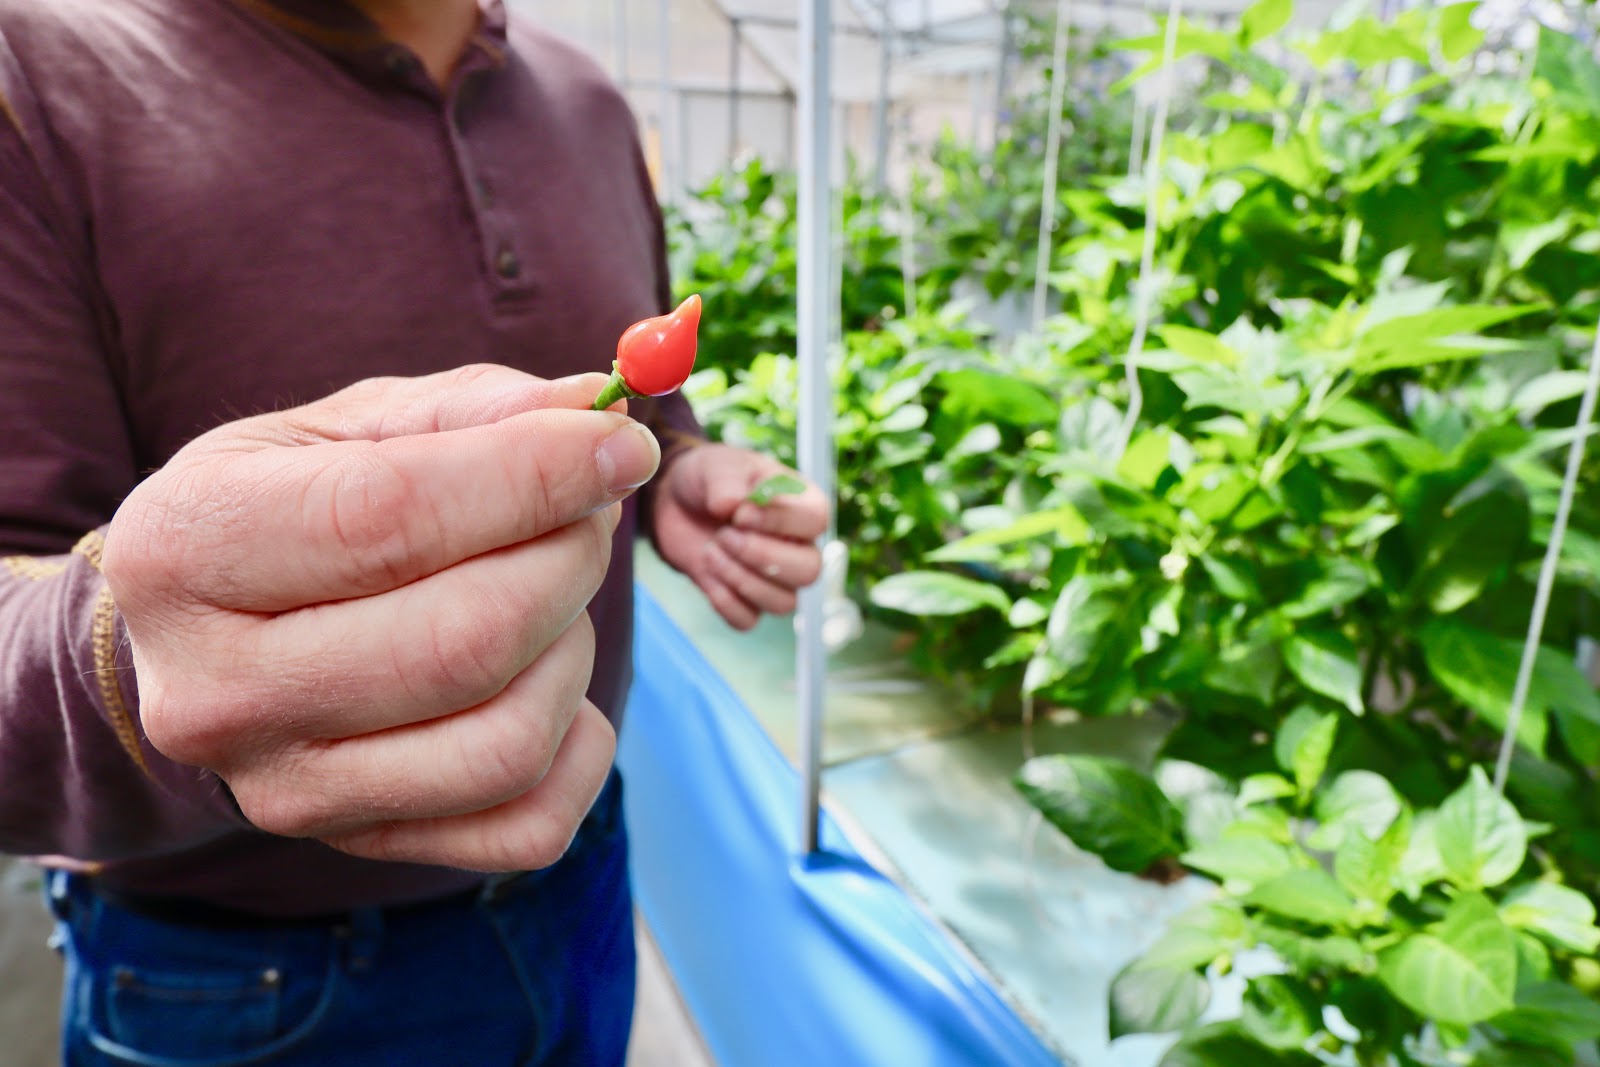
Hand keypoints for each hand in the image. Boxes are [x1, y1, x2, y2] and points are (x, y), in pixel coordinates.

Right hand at [102, 366, 659, 871]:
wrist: (209, 641)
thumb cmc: (291, 509)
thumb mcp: (346, 428)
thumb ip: (471, 410)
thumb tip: (596, 410)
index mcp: (184, 549)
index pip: (387, 518)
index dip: (532, 475)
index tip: (618, 443)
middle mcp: (215, 692)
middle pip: (466, 640)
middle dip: (567, 558)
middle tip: (586, 514)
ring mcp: (287, 790)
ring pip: (510, 741)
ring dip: (572, 648)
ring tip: (547, 595)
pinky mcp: (363, 845)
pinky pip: (534, 823)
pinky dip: (579, 744)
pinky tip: (545, 680)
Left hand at [652, 444, 827, 630]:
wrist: (677, 504)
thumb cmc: (710, 480)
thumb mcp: (716, 466)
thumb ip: (726, 482)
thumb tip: (733, 506)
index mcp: (803, 506)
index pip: (816, 521)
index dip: (780, 521)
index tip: (741, 513)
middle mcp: (798, 546)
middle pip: (809, 571)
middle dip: (762, 557)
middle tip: (725, 535)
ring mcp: (774, 579)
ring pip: (783, 603)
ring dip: (741, 580)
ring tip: (710, 550)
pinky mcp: (745, 600)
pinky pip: (747, 620)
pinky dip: (724, 602)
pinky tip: (705, 573)